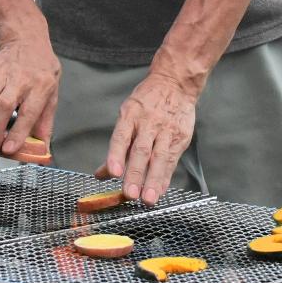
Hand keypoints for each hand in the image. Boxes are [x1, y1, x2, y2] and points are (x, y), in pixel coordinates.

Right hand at [0, 31, 58, 159]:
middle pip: (3, 106)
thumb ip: (44, 124)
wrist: (26, 41)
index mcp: (42, 85)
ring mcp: (2, 69)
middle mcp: (22, 77)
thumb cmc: (41, 73)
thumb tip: (42, 152)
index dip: (17, 132)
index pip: (29, 112)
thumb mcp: (52, 95)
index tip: (8, 149)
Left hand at [104, 71, 197, 205]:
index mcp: (130, 115)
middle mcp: (148, 123)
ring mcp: (166, 130)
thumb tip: (101, 173)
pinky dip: (165, 177)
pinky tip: (160, 190)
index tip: (112, 172)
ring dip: (153, 180)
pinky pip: (172, 159)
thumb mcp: (127, 115)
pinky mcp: (180, 136)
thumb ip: (117, 147)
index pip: (121, 137)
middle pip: (140, 151)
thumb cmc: (147, 102)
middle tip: (129, 194)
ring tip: (148, 199)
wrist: (175, 83)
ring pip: (159, 157)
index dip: (115, 155)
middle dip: (135, 174)